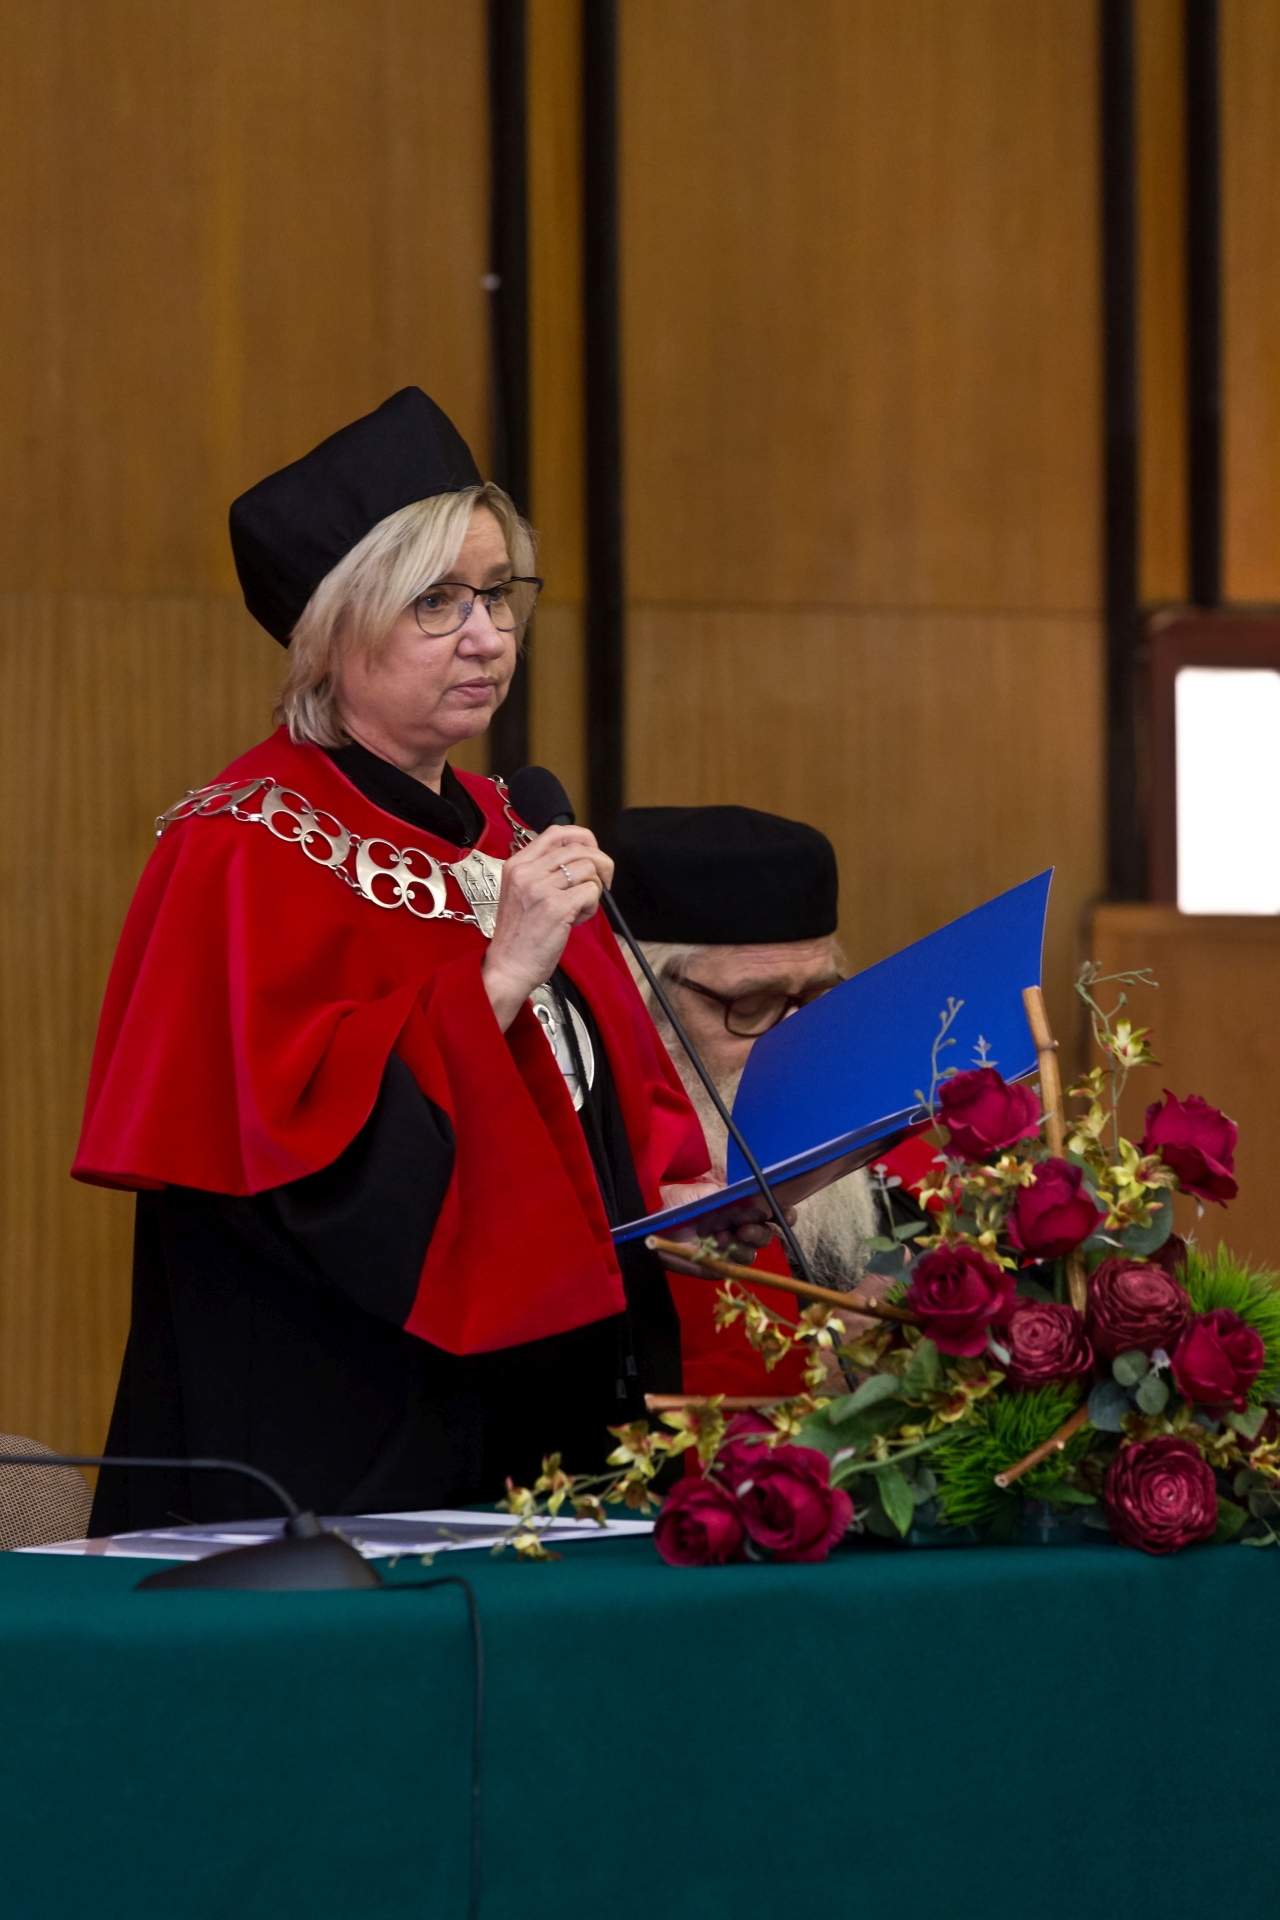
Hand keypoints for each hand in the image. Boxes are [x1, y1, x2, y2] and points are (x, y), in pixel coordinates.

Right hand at [482, 825, 613, 1031]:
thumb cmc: (519, 935)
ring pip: (589, 870)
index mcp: (517, 864)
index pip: (556, 833)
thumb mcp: (522, 892)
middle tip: (603, 883)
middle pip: (579, 849)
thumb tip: (582, 858)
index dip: (583, 838)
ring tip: (579, 908)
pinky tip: (577, 919)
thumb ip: (544, 872)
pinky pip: (591, 892)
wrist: (508, 966)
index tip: (593, 853)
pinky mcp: (557, 907)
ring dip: (594, 890)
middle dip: (600, 864)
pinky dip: (592, 906)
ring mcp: (541, 888)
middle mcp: (527, 871)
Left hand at [658, 1180, 782, 1264]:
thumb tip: (761, 1199)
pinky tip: (714, 1244)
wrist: (654, 1217)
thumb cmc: (681, 1201)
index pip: (772, 1215)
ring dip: (742, 1246)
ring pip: (751, 1255)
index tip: (783, 1214)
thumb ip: (736, 1197)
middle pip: (765, 1237)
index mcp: (742, 1210)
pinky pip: (732, 1267)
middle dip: (759, 1233)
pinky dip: (727, 1257)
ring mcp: (728, 1250)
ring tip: (720, 1235)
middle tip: (743, 1228)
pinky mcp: (715, 1266)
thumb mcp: (710, 1193)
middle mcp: (739, 1231)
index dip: (783, 1215)